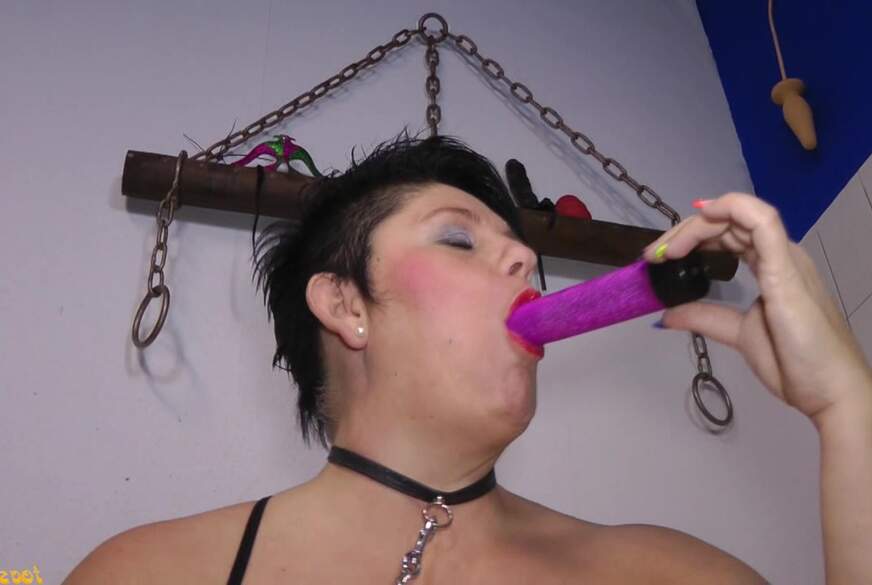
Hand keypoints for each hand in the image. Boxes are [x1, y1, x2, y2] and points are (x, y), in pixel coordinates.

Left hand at [642, 193, 871, 423]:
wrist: (830, 391)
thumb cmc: (796, 363)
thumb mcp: (738, 333)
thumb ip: (705, 317)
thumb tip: (667, 314)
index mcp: (773, 266)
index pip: (729, 233)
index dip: (692, 237)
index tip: (660, 257)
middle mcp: (780, 255)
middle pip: (729, 221)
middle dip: (685, 231)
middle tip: (653, 254)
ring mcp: (785, 258)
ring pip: (740, 214)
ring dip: (696, 225)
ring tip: (667, 249)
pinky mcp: (786, 269)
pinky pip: (761, 221)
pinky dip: (729, 210)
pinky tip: (701, 218)